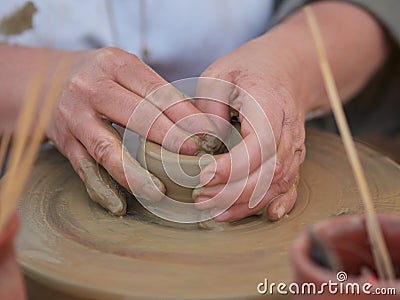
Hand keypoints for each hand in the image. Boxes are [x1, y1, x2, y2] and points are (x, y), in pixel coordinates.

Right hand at [46, 47, 216, 214]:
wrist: (46, 81)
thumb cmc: (99, 77)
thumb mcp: (124, 69)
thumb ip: (154, 90)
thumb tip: (194, 121)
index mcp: (114, 65)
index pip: (156, 91)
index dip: (183, 114)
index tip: (206, 133)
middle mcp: (91, 88)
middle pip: (136, 116)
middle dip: (170, 138)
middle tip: (194, 155)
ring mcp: (74, 117)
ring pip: (107, 148)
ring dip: (136, 172)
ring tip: (160, 190)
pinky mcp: (64, 142)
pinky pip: (84, 168)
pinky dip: (102, 188)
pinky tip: (120, 205)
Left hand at [193, 36, 306, 221]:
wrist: (284, 69)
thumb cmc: (248, 69)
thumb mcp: (218, 75)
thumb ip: (207, 107)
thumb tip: (203, 145)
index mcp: (269, 106)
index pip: (258, 146)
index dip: (233, 167)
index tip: (203, 175)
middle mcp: (287, 131)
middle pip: (268, 173)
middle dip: (233, 193)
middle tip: (201, 198)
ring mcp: (294, 147)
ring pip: (277, 185)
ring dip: (246, 204)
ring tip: (215, 211)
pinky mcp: (293, 157)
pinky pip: (291, 186)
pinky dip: (279, 204)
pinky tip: (267, 216)